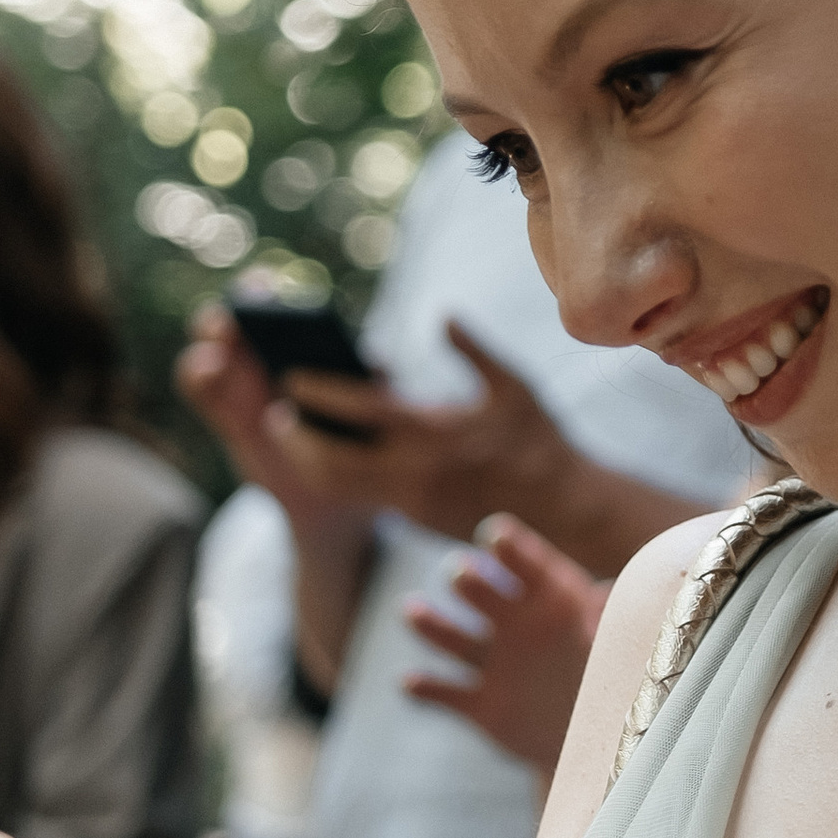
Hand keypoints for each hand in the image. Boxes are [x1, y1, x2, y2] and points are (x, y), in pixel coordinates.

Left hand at [188, 305, 582, 553]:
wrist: (565, 511)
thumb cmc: (540, 442)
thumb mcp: (513, 385)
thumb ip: (473, 350)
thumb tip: (443, 316)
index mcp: (437, 431)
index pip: (364, 410)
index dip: (323, 393)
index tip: (291, 378)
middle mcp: (417, 472)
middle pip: (335, 461)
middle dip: (298, 439)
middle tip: (273, 416)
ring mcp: (414, 503)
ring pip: (344, 488)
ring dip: (312, 463)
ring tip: (294, 440)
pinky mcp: (419, 522)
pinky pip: (367, 499)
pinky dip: (342, 478)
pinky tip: (333, 458)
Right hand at [402, 517, 609, 778]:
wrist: (595, 739)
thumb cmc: (612, 675)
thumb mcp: (623, 643)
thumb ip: (618, 619)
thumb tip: (616, 590)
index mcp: (552, 603)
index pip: (530, 565)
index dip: (513, 549)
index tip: (495, 535)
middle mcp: (516, 627)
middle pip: (485, 595)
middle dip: (471, 583)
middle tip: (460, 572)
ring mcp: (496, 666)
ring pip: (456, 639)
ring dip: (432, 626)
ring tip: (411, 610)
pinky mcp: (483, 707)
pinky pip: (448, 695)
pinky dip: (428, 689)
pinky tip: (411, 681)